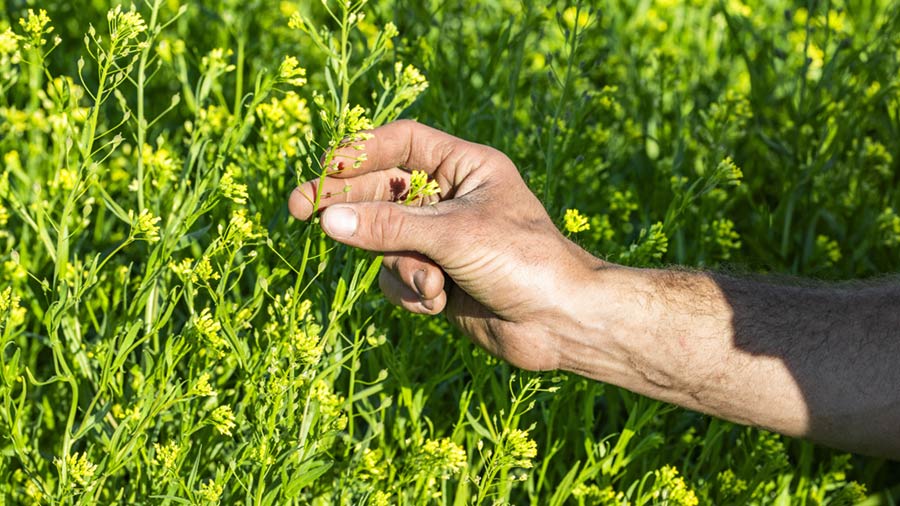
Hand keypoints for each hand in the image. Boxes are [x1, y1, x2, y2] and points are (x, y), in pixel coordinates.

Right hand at [288, 120, 602, 370]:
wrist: (561, 323)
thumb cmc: (522, 262)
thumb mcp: (454, 236)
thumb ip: (388, 226)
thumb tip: (328, 219)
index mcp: (464, 167)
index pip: (401, 144)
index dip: (360, 151)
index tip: (324, 168)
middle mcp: (449, 198)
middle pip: (381, 191)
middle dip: (347, 206)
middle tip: (298, 210)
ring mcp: (441, 240)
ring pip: (384, 242)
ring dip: (401, 267)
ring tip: (432, 284)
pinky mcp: (437, 277)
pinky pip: (397, 277)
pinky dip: (411, 292)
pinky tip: (438, 303)